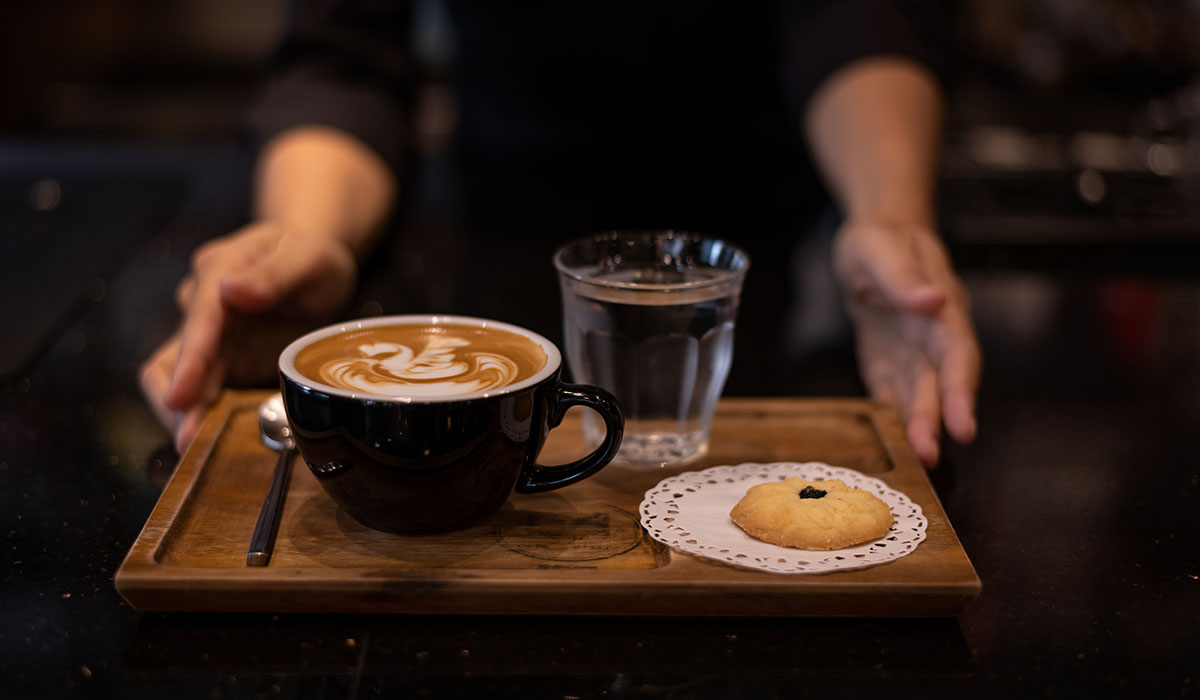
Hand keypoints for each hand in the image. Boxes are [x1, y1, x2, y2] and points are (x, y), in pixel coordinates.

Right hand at [139, 221, 357, 452]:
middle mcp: (204, 300)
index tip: (179, 397)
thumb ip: (274, 273)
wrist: (312, 261)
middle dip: (180, 396)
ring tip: (191, 444)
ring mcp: (207, 330)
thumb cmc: (312, 256)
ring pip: (177, 372)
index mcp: (221, 268)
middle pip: (179, 352)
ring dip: (183, 408)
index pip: (201, 317)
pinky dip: (200, 408)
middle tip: (187, 439)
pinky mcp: (217, 355)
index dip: (190, 359)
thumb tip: (229, 289)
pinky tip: (209, 433)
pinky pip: (200, 384)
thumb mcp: (308, 257)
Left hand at [832, 219, 980, 466]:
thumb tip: (932, 301)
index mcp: (941, 308)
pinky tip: (892, 439)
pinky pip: (891, 390)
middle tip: (929, 456)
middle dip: (937, 420)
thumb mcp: (881, 248)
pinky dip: (892, 414)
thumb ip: (903, 277)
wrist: (873, 237)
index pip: (957, 354)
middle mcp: (932, 335)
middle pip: (940, 383)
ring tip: (918, 458)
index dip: (962, 392)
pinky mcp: (887, 358)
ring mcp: (911, 349)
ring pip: (918, 393)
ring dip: (918, 425)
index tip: (964, 426)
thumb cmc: (882, 239)